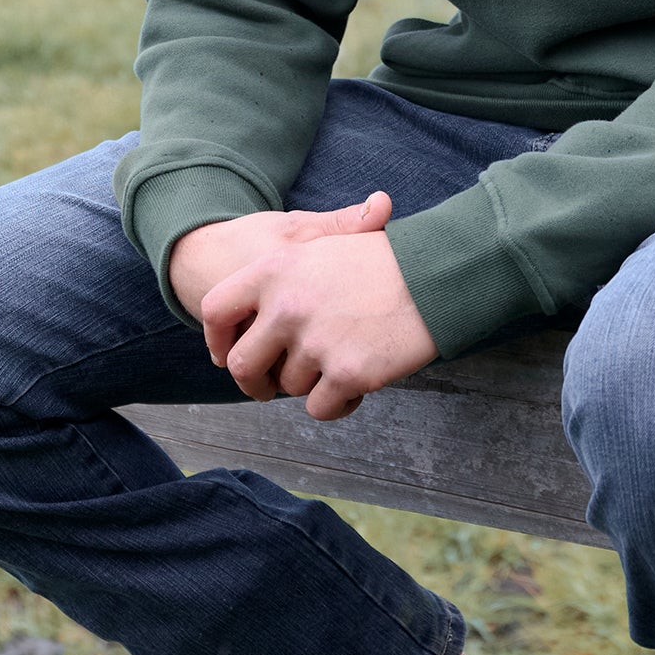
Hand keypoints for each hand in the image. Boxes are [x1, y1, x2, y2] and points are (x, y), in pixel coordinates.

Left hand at [199, 195, 437, 421]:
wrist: (437, 275)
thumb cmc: (384, 260)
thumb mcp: (326, 246)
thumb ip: (284, 277)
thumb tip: (259, 312)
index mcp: (275, 268)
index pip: (216, 310)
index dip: (216, 339)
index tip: (227, 353)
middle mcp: (287, 306)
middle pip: (243, 365)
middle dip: (255, 383)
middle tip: (269, 387)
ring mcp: (316, 341)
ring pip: (289, 388)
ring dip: (310, 385)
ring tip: (340, 364)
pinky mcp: (347, 373)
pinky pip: (320, 408)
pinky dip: (335, 404)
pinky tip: (355, 386)